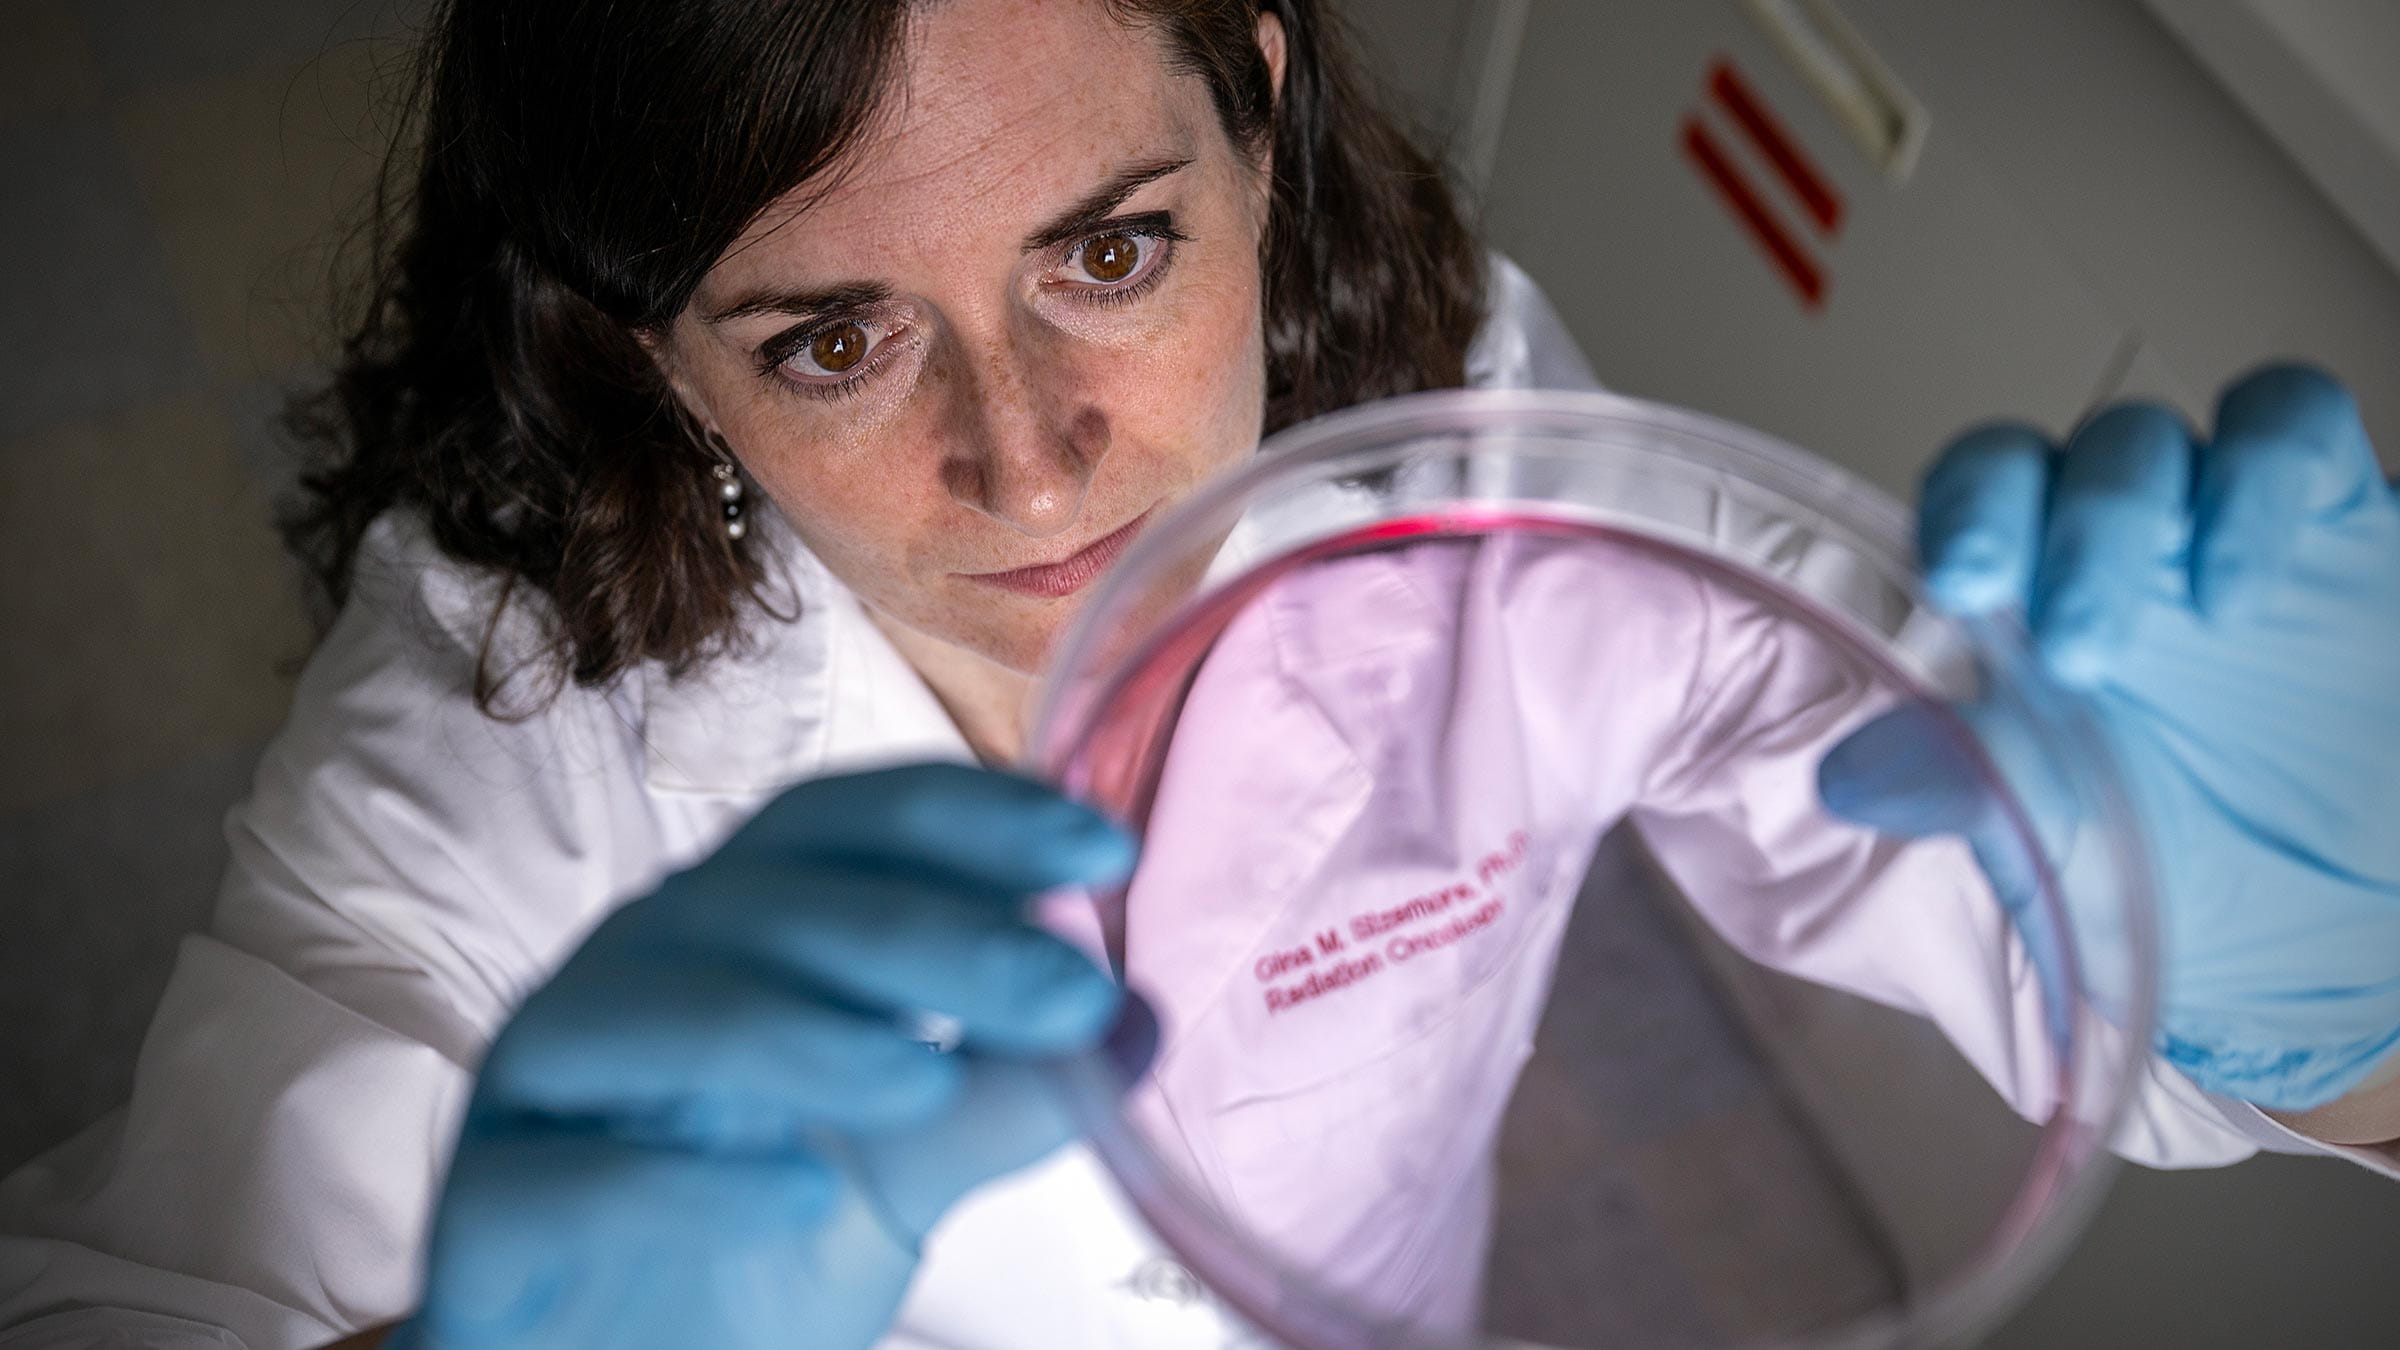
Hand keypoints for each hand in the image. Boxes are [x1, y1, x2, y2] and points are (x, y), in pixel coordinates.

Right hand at [389, 764, 1140, 1349]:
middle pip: (772, 904)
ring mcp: (551, 1078)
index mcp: (737, 926)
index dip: (970, 816)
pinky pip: (572, 1168)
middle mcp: (638, 968)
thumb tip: (1139, 1021)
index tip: (1101, 848)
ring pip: (664, 1006)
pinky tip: (798, 1197)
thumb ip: (1010, 1093)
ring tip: (931, 1079)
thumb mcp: (907, 1160)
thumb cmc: (753, 1232)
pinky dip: (688, 1176)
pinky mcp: (489, 1205)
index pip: (846, 824)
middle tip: (1070, 988)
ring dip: (807, 1034)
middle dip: (929, 934)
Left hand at [1820, 365, 2399, 1112]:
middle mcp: (2104, 559)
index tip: (1961, 584)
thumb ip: (1975, 792)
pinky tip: (2244, 588)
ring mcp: (2211, 529)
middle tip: (2073, 643)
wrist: (2341, 929)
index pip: (1961, 510)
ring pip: (2142, 439)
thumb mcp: (2075, 855)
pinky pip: (2292, 421)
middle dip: (2045, 529)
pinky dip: (2261, 475)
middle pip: (2036, 464)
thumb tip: (1846, 777)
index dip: (1957, 515)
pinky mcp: (2338, 521)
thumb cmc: (2191, 888)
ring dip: (2129, 511)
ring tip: (2182, 625)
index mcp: (2021, 619)